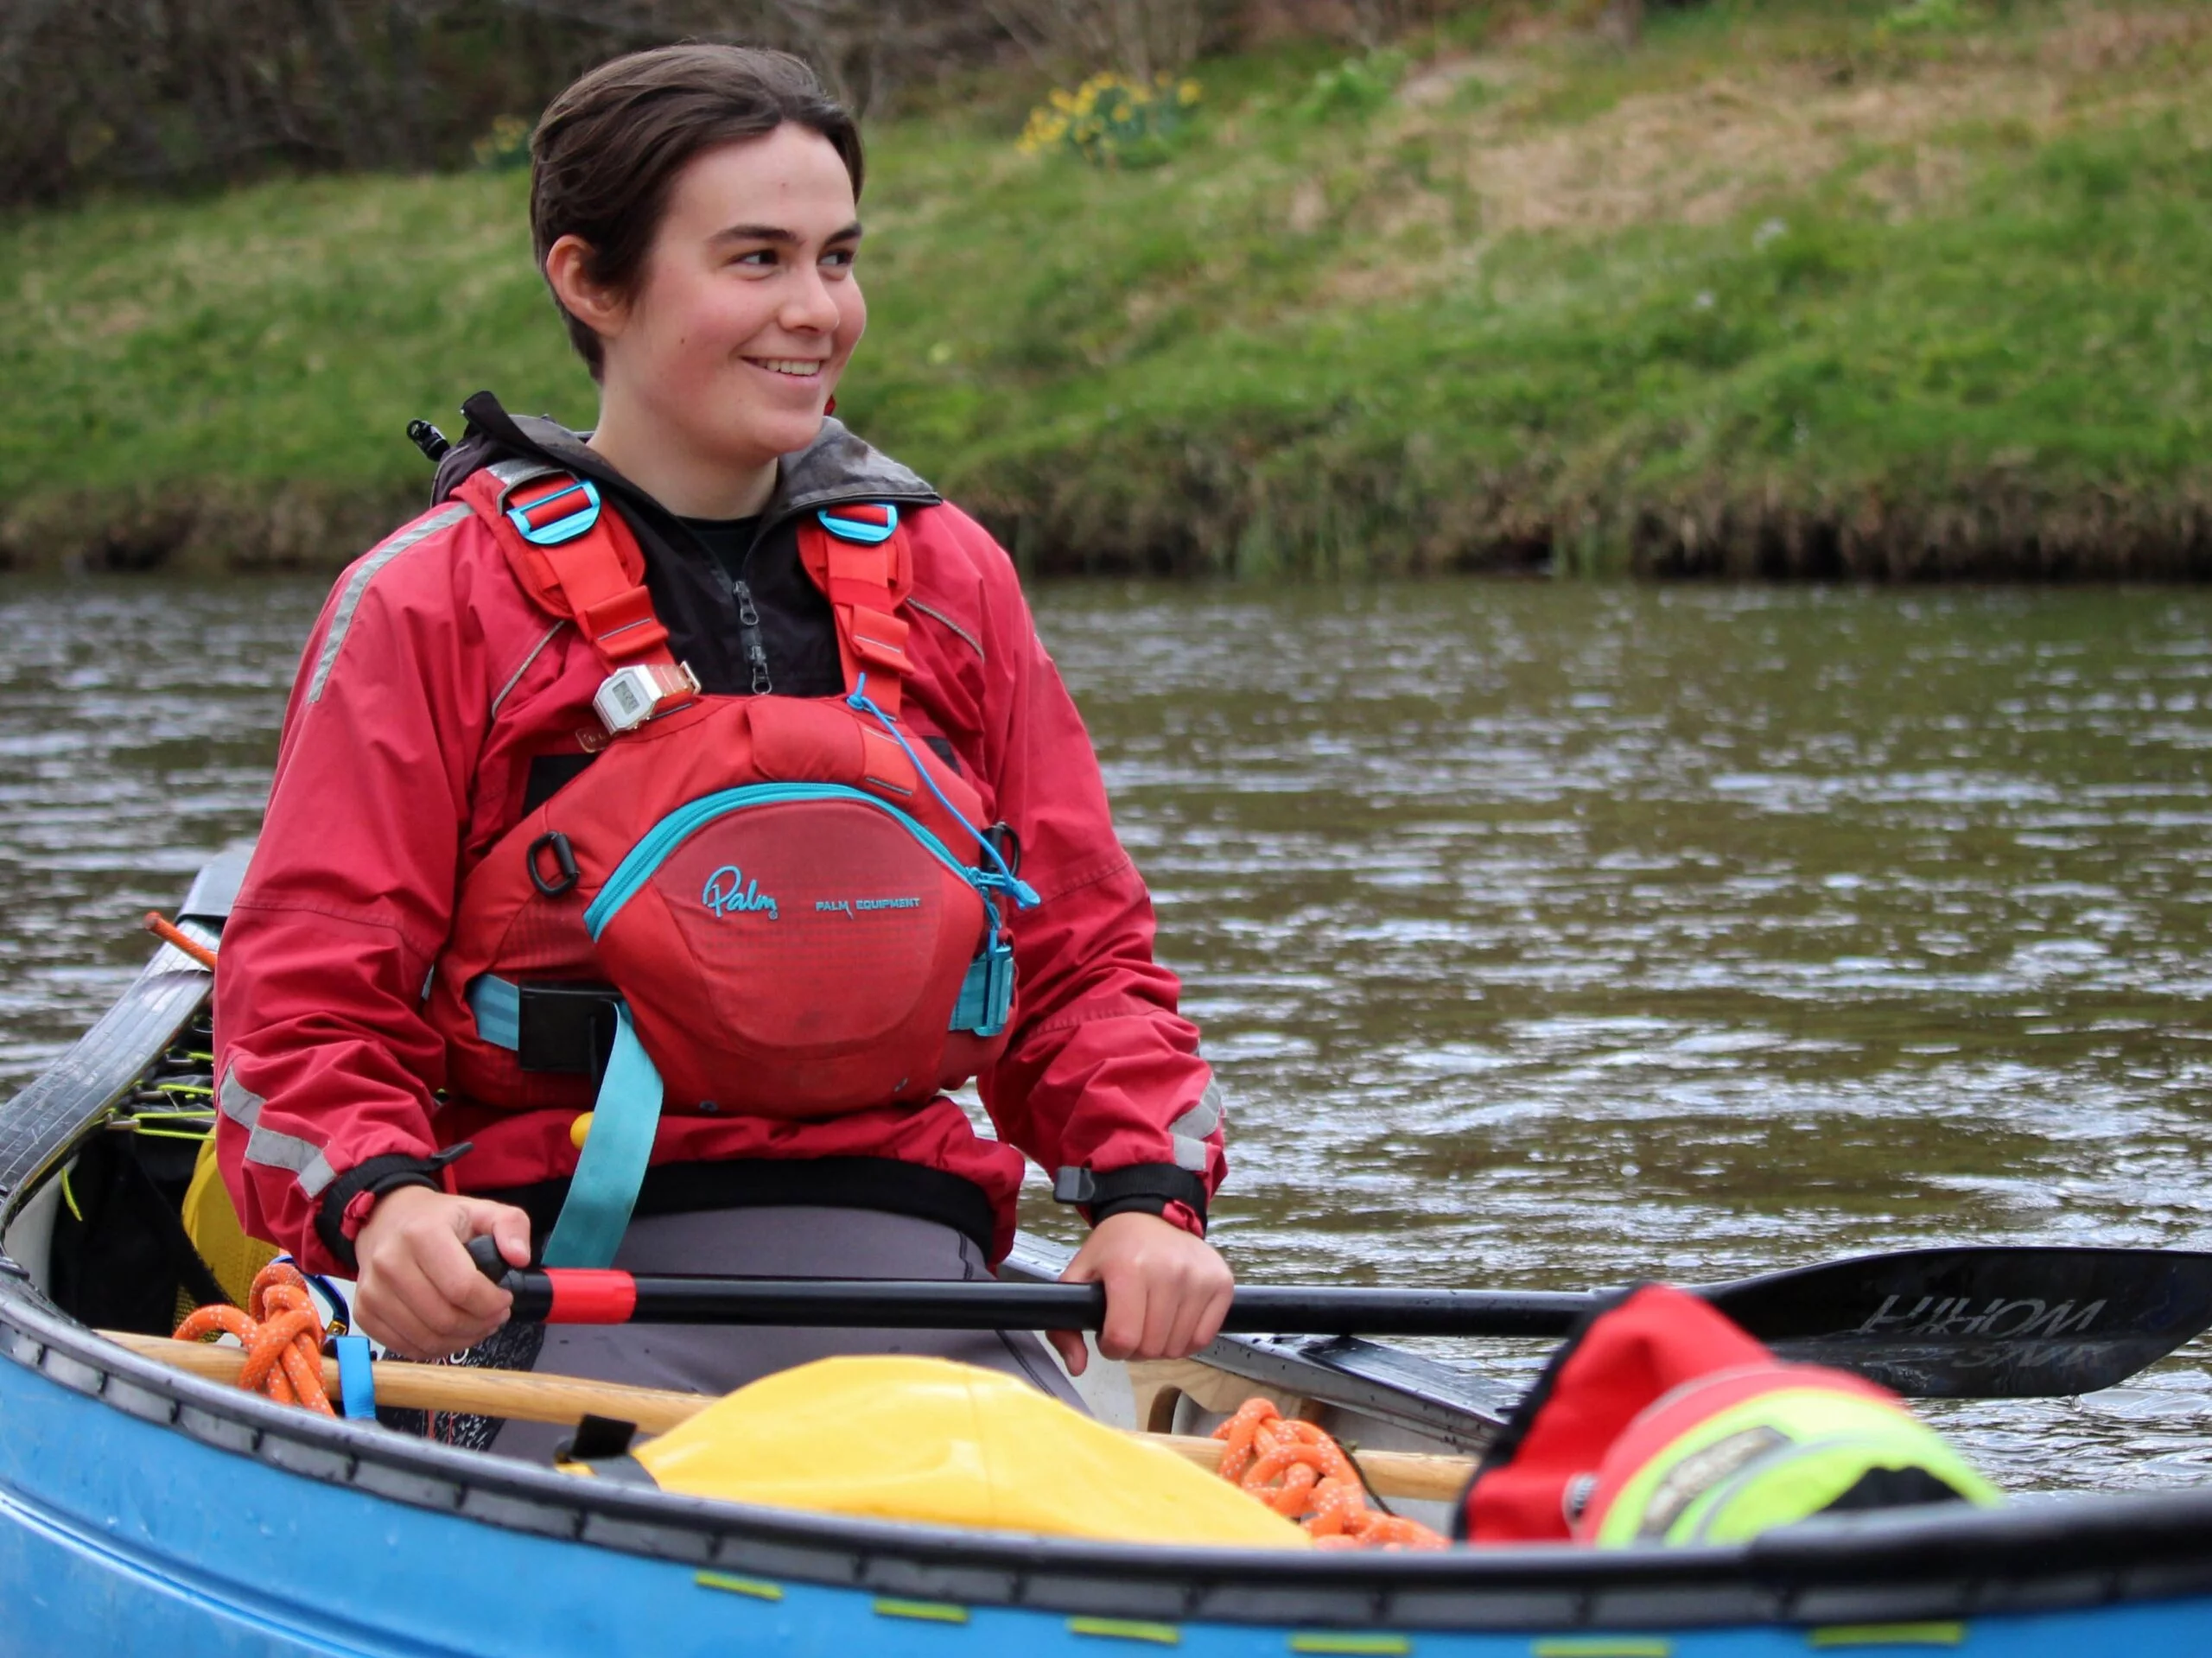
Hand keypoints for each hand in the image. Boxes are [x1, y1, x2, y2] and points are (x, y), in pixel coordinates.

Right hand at [352, 1185, 531, 1358]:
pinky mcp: (364, 1312)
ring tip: (477, 1325)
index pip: (462, 1287)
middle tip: (495, 1316)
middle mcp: (390, 1263)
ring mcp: (372, 1291)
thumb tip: (520, 1258)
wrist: (385, 1220)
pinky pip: (404, 1347)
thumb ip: (511, 1226)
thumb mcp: (481, 1210)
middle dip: (480, 1324)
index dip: (492, 1302)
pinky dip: (434, 1348)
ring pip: (425, 1339)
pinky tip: (451, 1333)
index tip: (505, 1299)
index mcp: (422, 1234)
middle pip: (444, 1319)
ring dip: (461, 1340)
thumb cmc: (439, 1219)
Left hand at [1048, 1210, 1233, 1376]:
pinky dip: (1186, 1339)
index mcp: (1128, 1268)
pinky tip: (1174, 1319)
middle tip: (1132, 1323)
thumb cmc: (1115, 1248)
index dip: (1111, 1346)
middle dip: (1135, 1347)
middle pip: (1151, 1348)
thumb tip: (1077, 1367)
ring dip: (1161, 1344)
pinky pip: (1203, 1339)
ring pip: (1178, 1348)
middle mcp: (1169, 1271)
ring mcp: (1199, 1278)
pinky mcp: (1222, 1283)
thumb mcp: (1078, 1277)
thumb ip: (1064, 1327)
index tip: (1109, 1332)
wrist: (1153, 1214)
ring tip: (1151, 1318)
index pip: (1123, 1339)